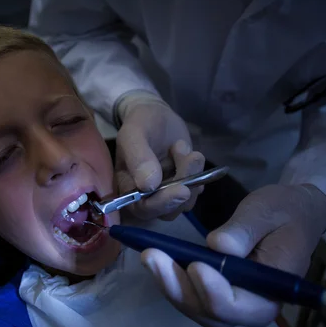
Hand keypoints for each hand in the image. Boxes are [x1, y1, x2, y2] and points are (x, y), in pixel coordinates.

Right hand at [115, 92, 204, 219]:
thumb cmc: (140, 123)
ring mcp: (166, 193)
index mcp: (127, 188)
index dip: (161, 204)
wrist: (156, 115)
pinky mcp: (182, 186)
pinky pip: (195, 191)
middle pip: (166, 211)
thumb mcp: (134, 133)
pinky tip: (191, 154)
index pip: (142, 208)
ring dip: (191, 176)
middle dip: (183, 189)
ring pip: (184, 202)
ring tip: (183, 148)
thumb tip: (148, 185)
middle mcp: (145, 197)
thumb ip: (138, 157)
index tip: (182, 190)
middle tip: (191, 160)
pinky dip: (199, 175)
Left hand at [141, 183, 325, 326]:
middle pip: (212, 314)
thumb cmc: (284, 211)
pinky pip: (193, 295)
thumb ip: (243, 231)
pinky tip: (155, 260)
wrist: (292, 211)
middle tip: (153, 257)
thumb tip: (217, 247)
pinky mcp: (219, 289)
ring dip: (170, 285)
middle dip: (179, 288)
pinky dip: (172, 281)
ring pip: (197, 308)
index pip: (239, 306)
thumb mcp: (267, 212)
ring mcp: (234, 300)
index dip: (213, 291)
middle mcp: (253, 304)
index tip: (195, 264)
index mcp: (273, 289)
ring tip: (149, 257)